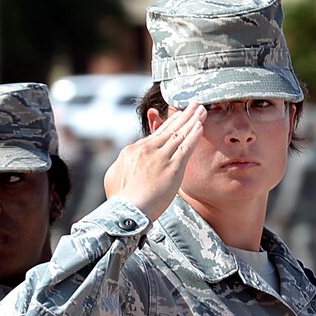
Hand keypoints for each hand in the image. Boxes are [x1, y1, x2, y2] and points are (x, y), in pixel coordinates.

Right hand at [105, 103, 204, 219]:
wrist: (127, 210)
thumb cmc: (119, 199)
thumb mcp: (114, 176)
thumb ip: (122, 165)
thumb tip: (125, 162)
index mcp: (133, 150)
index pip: (156, 134)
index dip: (169, 124)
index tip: (178, 117)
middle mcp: (147, 150)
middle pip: (169, 129)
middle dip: (183, 115)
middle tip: (194, 104)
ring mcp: (160, 157)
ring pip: (179, 134)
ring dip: (192, 120)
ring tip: (202, 109)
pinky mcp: (173, 168)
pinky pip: (186, 147)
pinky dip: (194, 135)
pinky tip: (201, 126)